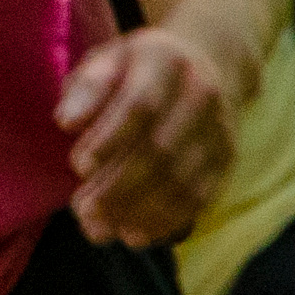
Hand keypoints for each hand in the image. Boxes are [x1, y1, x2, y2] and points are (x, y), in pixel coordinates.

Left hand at [55, 23, 234, 246]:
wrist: (208, 61)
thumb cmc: (138, 66)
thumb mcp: (107, 59)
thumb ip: (86, 88)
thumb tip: (67, 122)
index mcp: (166, 61)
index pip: (140, 105)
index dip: (110, 139)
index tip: (78, 167)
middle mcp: (201, 95)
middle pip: (161, 149)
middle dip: (120, 186)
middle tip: (84, 212)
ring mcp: (220, 129)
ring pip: (182, 179)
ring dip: (141, 211)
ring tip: (102, 231)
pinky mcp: (228, 157)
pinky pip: (201, 195)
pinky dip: (168, 220)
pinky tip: (136, 235)